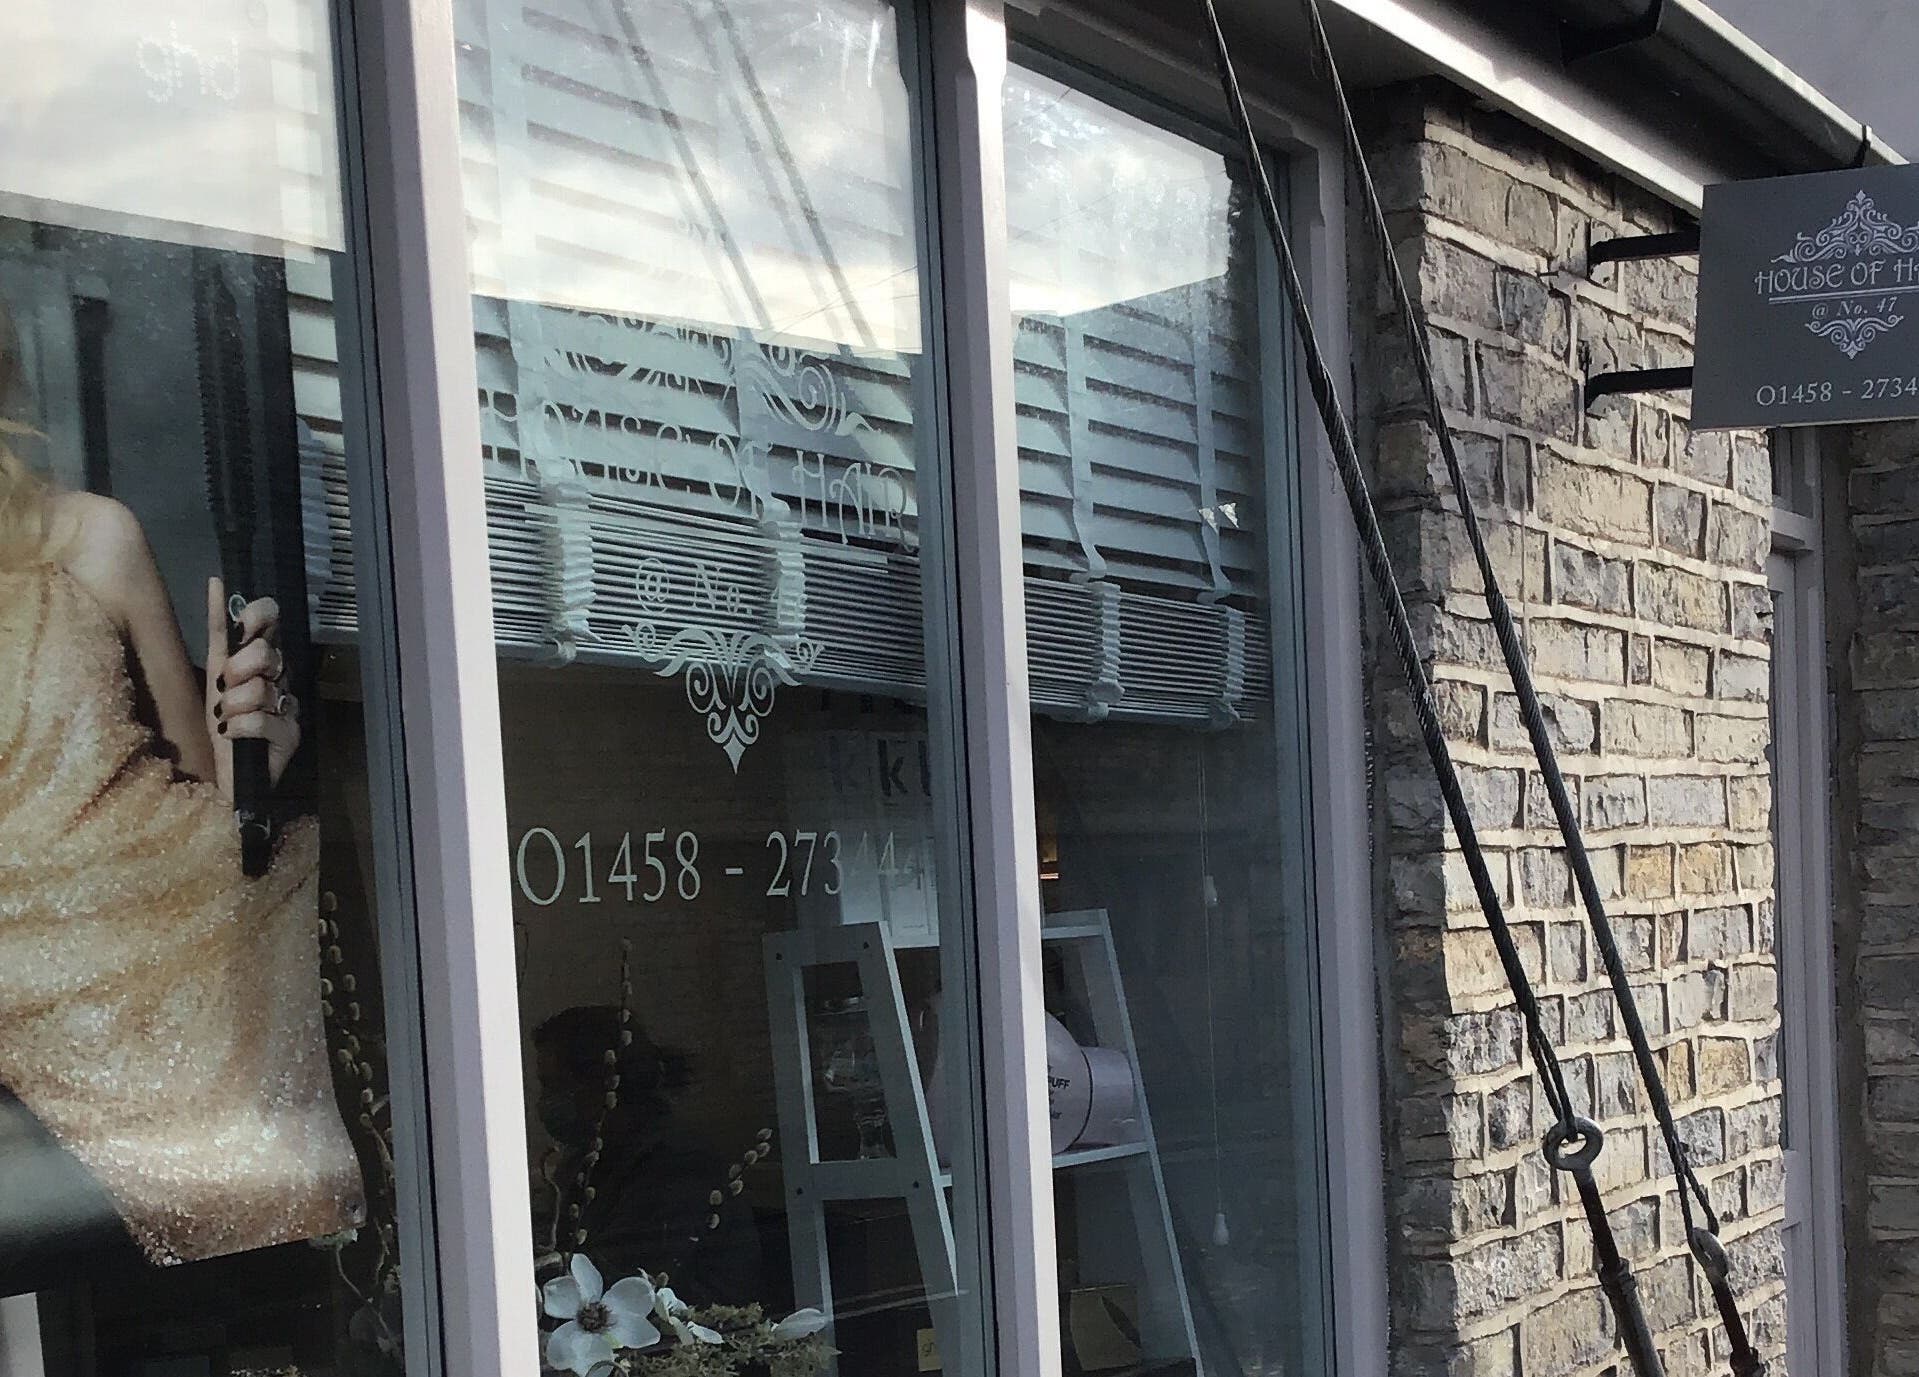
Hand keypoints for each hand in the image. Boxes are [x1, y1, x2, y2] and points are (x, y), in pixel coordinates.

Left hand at [205, 577, 299, 797]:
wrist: (223, 777)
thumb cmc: (220, 726)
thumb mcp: (213, 675)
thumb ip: (220, 634)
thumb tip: (217, 583)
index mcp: (261, 660)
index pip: (270, 622)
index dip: (258, 615)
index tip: (242, 624)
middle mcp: (280, 678)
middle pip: (267, 652)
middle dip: (237, 669)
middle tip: (224, 688)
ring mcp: (289, 707)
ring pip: (261, 688)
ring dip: (234, 705)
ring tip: (228, 719)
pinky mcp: (291, 736)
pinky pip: (262, 719)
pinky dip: (240, 727)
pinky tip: (233, 734)